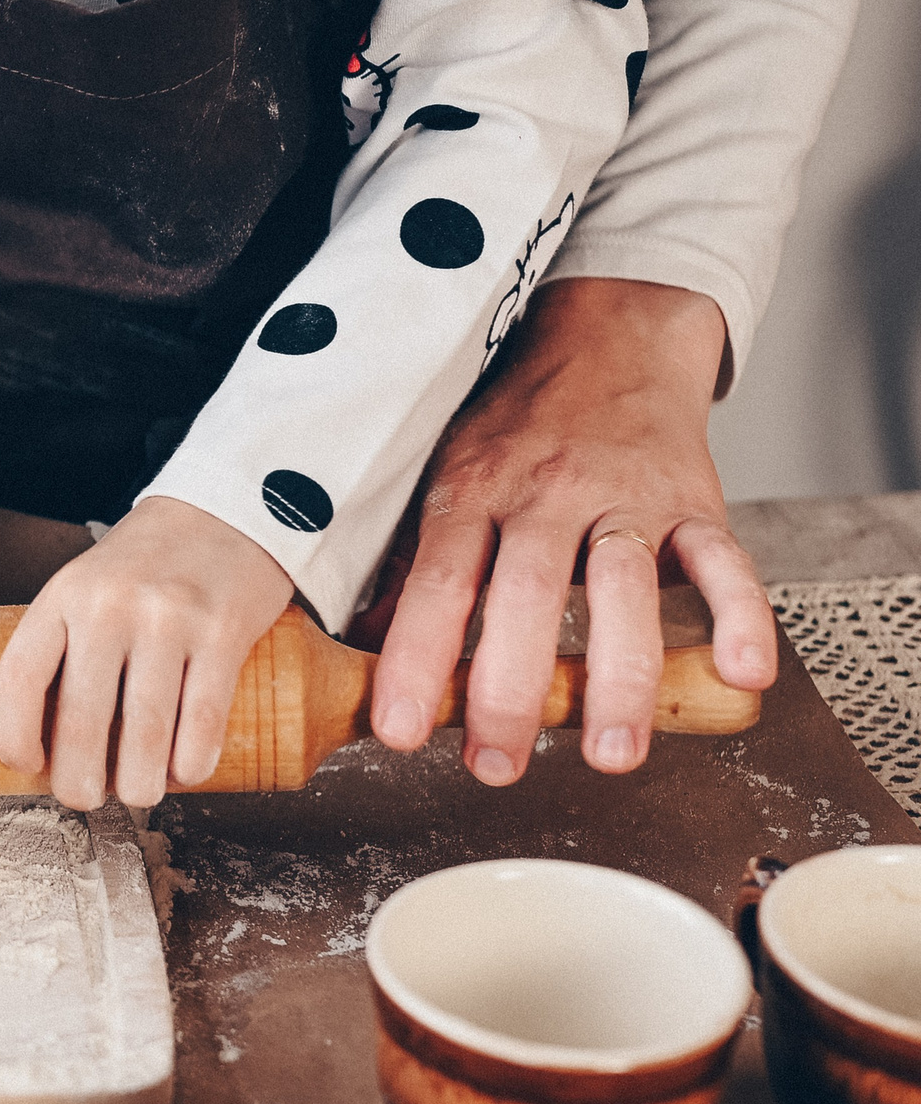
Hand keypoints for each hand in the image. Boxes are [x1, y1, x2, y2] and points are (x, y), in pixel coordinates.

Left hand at [0, 497, 294, 809]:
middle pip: (83, 718)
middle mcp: (110, 606)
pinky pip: (203, 717)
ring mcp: (169, 619)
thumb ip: (65, 646)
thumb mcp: (85, 587)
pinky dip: (192, 761)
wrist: (226, 513)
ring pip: (146, 730)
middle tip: (83, 799)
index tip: (24, 765)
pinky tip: (185, 773)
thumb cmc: (145, 566)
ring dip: (138, 782)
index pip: (19, 677)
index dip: (13, 735)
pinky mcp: (223, 633)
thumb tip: (50, 743)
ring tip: (137, 795)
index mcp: (63, 596)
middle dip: (79, 779)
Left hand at [360, 279, 777, 782]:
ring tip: (609, 753)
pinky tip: (740, 672)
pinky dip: (740, 618)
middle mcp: (548, 494)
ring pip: (623, 589)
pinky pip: (723, 562)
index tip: (399, 731)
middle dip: (511, 690)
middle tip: (496, 765)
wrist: (611, 338)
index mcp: (474, 492)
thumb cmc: (519, 425)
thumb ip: (418, 564)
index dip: (415, 661)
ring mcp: (625, 498)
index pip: (439, 586)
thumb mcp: (446, 476)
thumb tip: (363, 645)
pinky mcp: (694, 502)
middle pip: (528, 596)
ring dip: (619, 678)